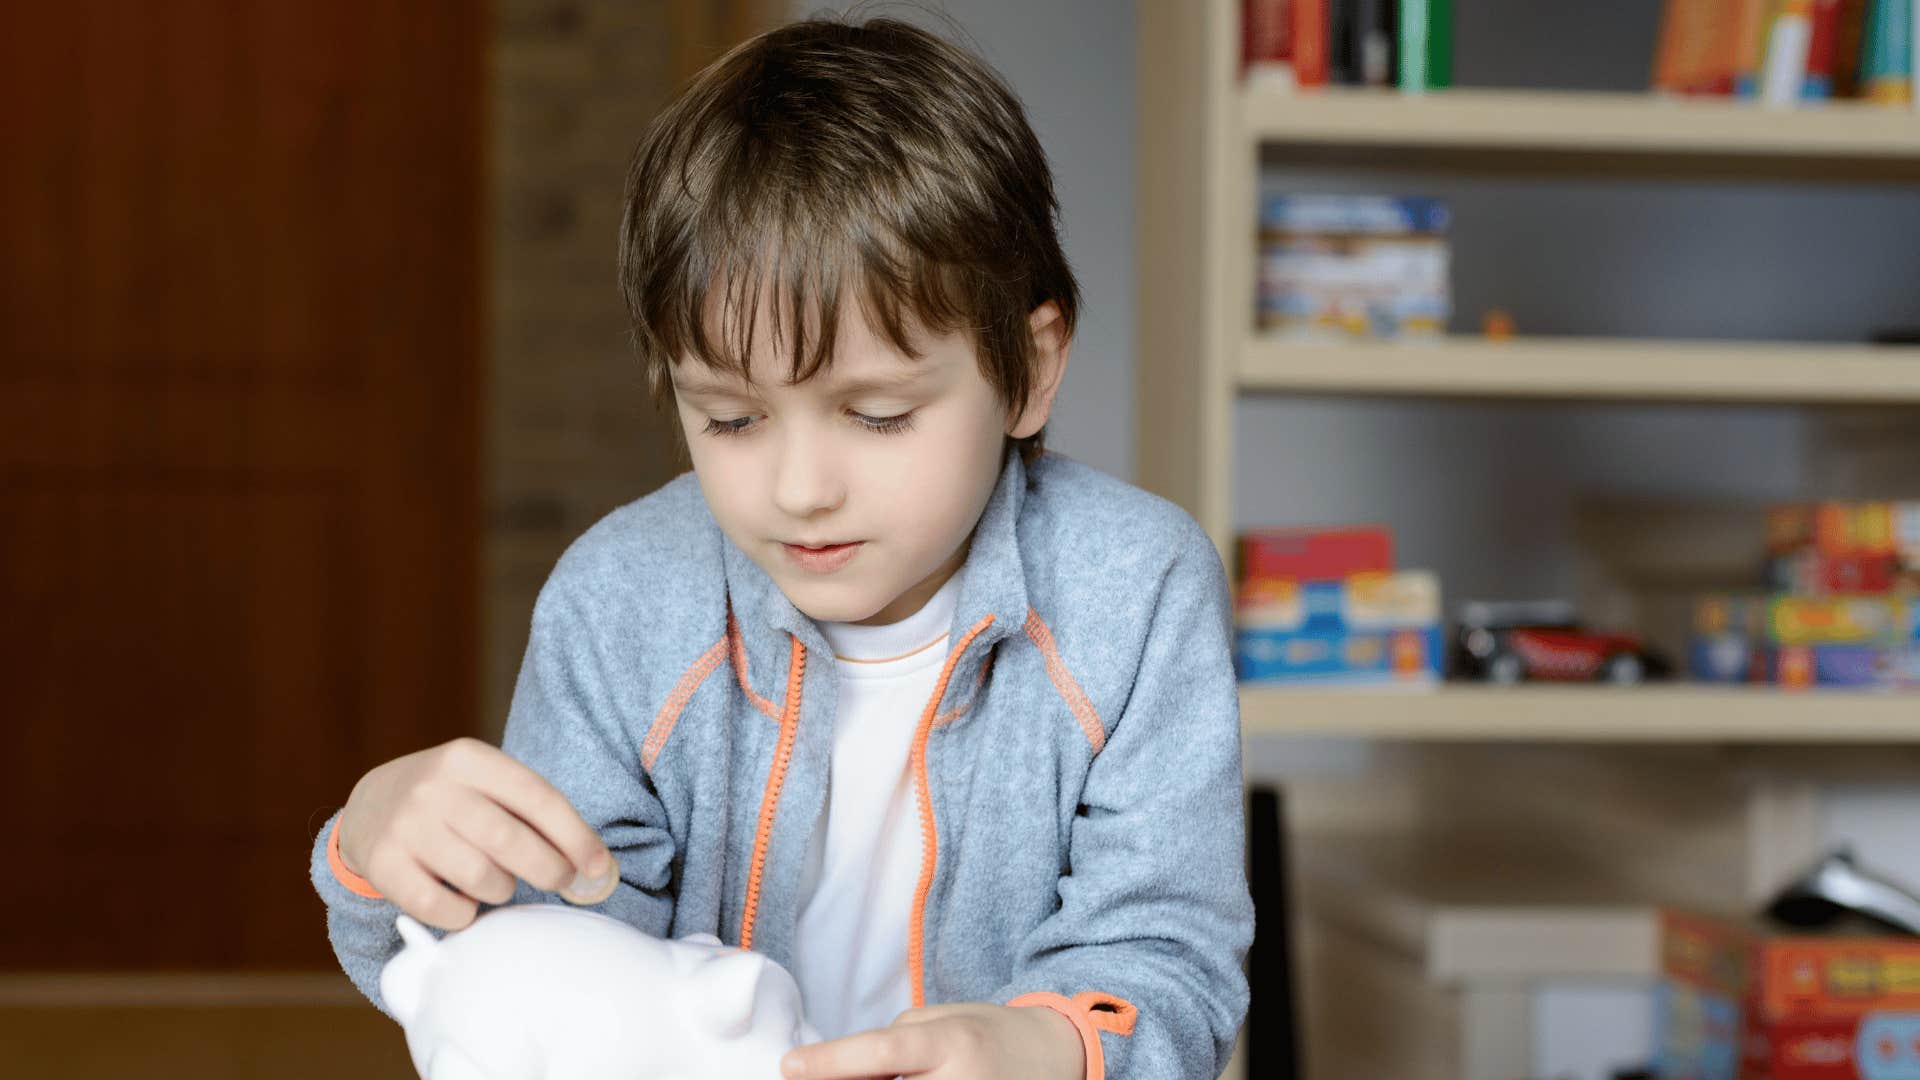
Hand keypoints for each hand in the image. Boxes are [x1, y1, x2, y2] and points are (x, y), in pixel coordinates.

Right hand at [336, 737, 614, 929]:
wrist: (370, 804)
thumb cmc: (451, 799)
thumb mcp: (484, 782)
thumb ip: (533, 812)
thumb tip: (594, 866)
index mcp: (469, 758)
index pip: (537, 797)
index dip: (575, 837)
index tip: (598, 866)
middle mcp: (434, 788)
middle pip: (509, 840)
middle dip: (549, 869)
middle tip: (561, 881)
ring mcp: (405, 826)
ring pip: (480, 877)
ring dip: (502, 890)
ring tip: (498, 882)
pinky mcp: (383, 865)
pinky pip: (442, 908)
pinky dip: (465, 914)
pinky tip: (465, 902)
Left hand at [780, 1003, 1082, 1079]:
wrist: (1053, 1058)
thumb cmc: (987, 1034)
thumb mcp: (942, 1020)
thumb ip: (893, 1044)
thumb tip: (840, 1072)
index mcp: (954, 1042)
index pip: (884, 1053)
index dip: (832, 1062)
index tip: (789, 1066)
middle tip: (812, 1074)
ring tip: (879, 1072)